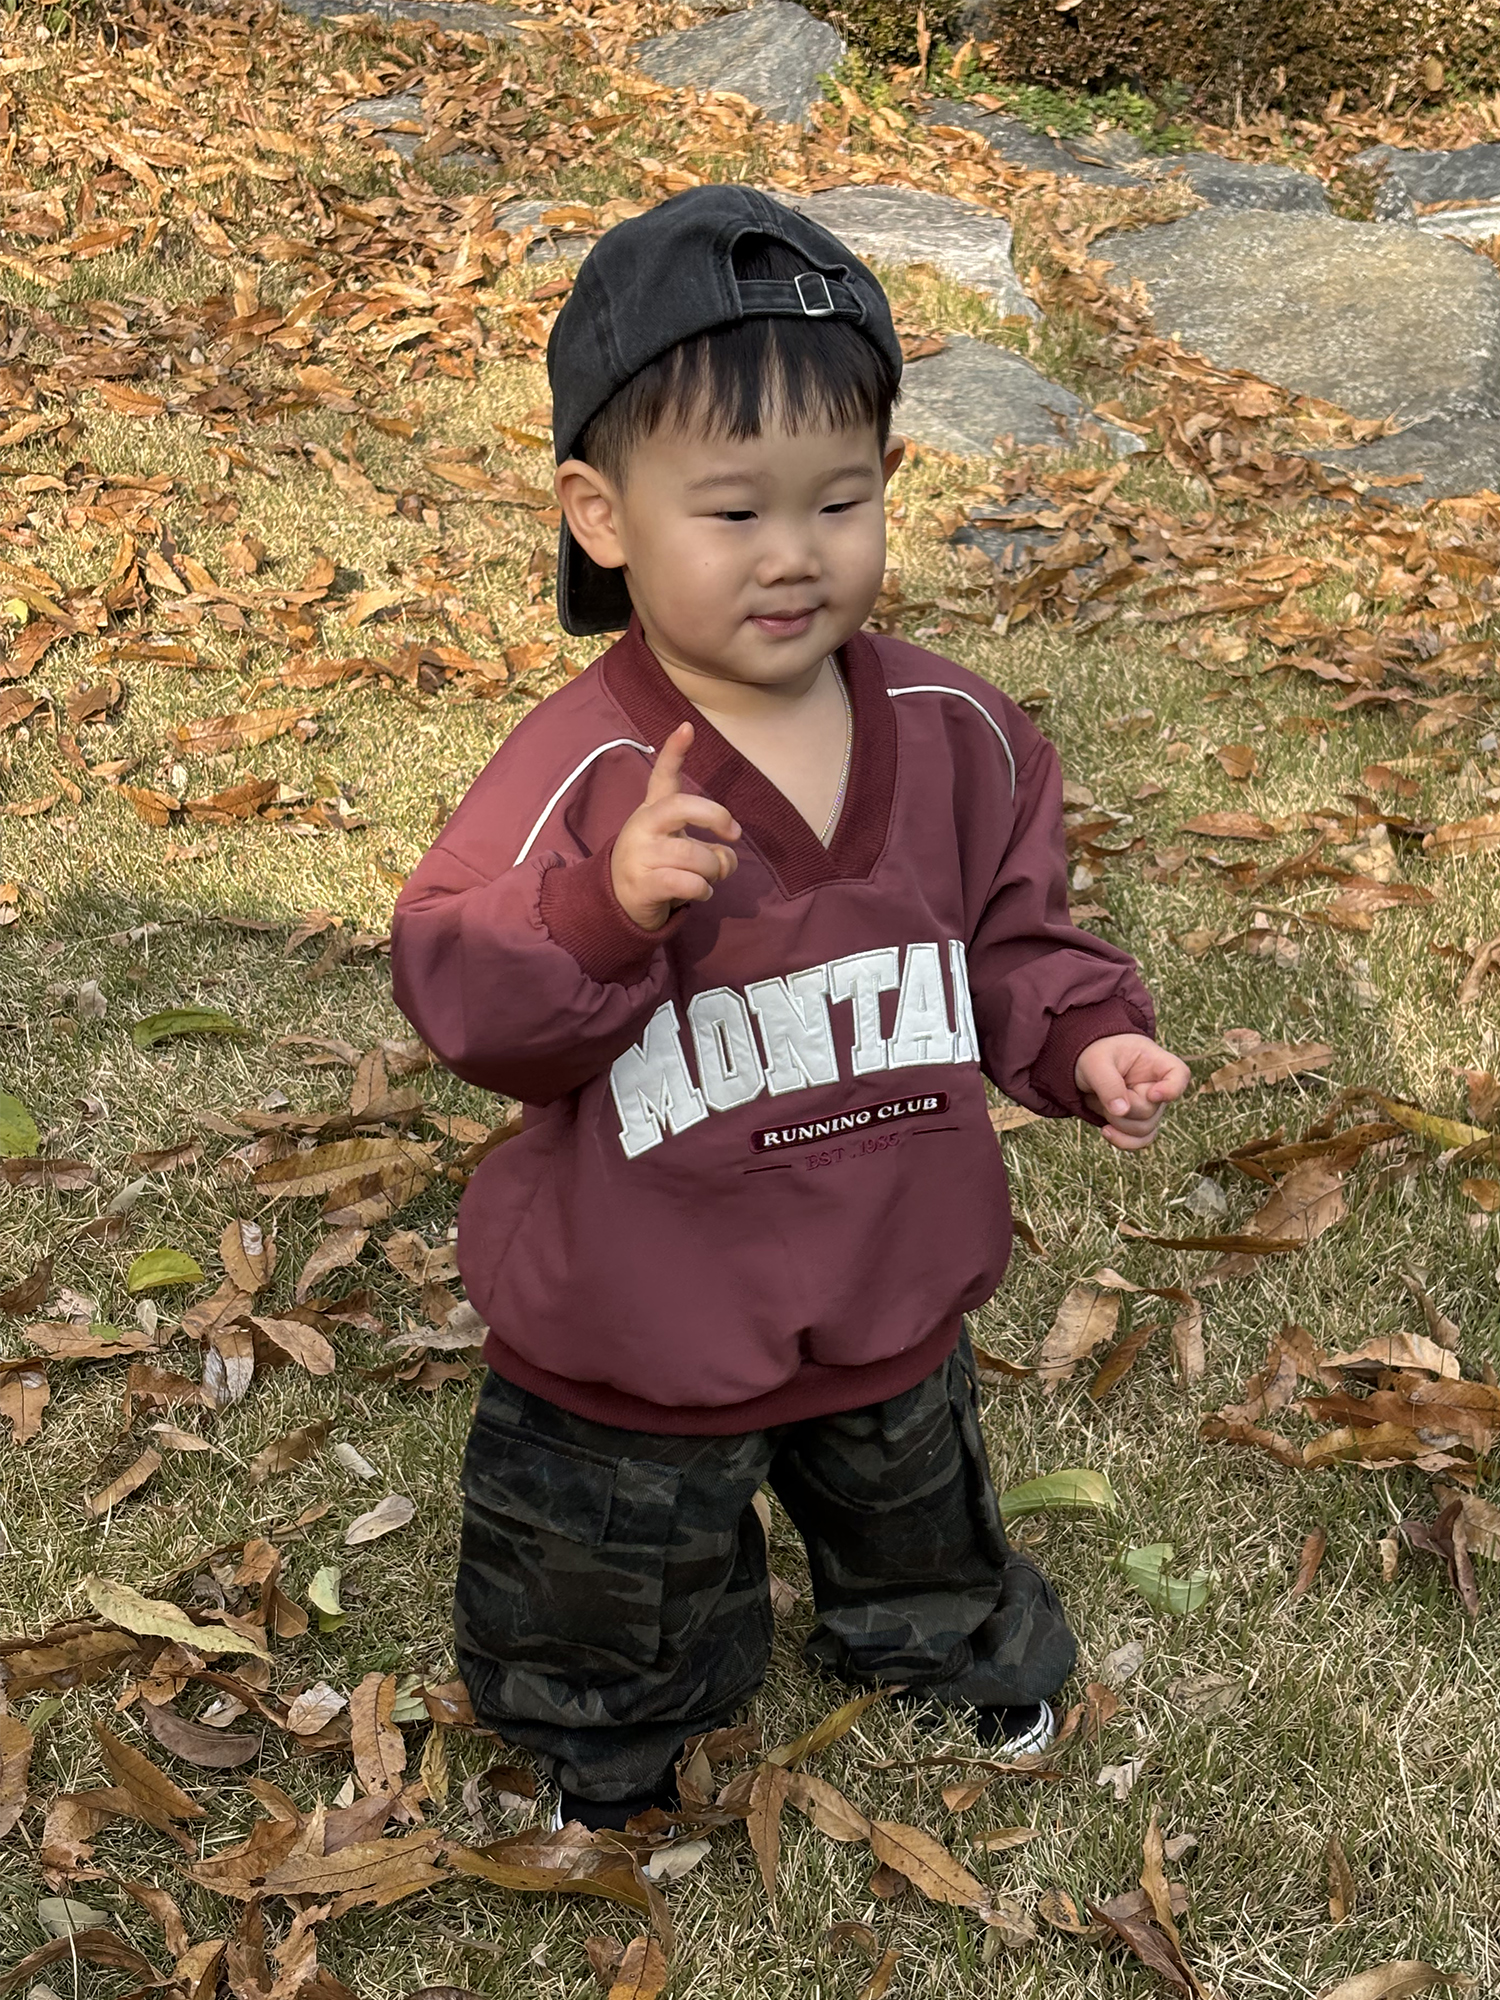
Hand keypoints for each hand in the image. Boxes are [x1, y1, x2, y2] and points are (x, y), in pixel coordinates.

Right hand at [611, 721, 739, 931]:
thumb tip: (726, 858)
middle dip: (716, 816)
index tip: (688, 727)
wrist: (618, 903)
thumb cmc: (657, 866)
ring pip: (696, 856)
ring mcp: (640, 855)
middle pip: (683, 807)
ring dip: (714, 870)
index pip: (662, 776)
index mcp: (652, 810)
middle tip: (732, 833)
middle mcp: (643, 826)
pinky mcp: (643, 884)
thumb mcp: (676, 845)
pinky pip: (689, 883)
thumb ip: (706, 844)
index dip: (675, 751)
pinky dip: (704, 891)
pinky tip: (700, 894)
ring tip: (709, 879)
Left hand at [1075, 1033, 1189, 1150]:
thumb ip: (1108, 1084)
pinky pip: (1140, 1141)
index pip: (1180, 1075)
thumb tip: (1122, 1112)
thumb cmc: (1094, 1053)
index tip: (1152, 1094)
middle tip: (1100, 1090)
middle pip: (1151, 1111)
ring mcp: (1150, 1106)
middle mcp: (1157, 1086)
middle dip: (1122, 1108)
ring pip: (1143, 1130)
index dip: (1172, 1089)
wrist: (1083, 1064)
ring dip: (1116, 1122)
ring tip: (1098, 1101)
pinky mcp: (1137, 1121)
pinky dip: (1122, 1140)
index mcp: (1155, 1062)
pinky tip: (1105, 1131)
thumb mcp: (1095, 1062)